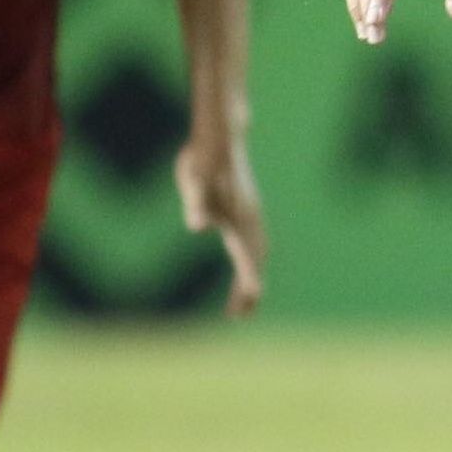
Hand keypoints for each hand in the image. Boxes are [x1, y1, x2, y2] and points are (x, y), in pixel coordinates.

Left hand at [176, 135, 266, 317]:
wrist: (221, 136)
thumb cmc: (203, 160)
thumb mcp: (194, 182)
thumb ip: (195, 205)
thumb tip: (196, 227)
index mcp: (239, 220)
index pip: (247, 260)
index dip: (247, 285)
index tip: (244, 309)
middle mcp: (250, 220)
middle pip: (255, 261)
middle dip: (250, 289)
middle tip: (239, 315)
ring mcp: (251, 214)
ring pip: (257, 252)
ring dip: (252, 275)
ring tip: (243, 298)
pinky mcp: (246, 208)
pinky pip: (253, 241)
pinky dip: (251, 259)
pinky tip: (244, 262)